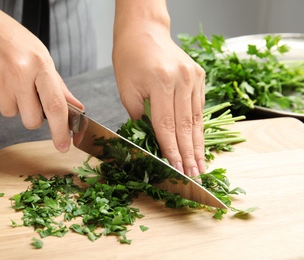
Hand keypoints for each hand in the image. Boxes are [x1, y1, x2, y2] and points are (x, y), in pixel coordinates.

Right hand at [0, 1, 82, 152]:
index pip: (55, 106)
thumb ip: (58, 85)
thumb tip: (75, 107)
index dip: (61, 130)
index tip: (64, 146)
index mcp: (40, 65)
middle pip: (32, 120)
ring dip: (13, 104)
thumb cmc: (11, 38)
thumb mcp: (41, 55)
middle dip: (33, 118)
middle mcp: (19, 73)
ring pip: (11, 114)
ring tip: (9, 80)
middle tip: (29, 98)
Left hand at [113, 2, 205, 176]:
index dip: (172, 150)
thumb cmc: (129, 59)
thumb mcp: (126, 89)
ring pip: (196, 119)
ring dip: (198, 144)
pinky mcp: (199, 76)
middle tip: (194, 175)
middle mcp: (182, 79)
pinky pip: (199, 107)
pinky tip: (200, 143)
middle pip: (186, 125)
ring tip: (201, 165)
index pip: (167, 125)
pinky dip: (199, 127)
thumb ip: (140, 116)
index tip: (176, 169)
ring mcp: (194, 77)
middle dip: (189, 154)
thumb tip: (152, 139)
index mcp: (161, 82)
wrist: (144, 32)